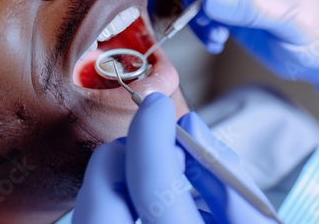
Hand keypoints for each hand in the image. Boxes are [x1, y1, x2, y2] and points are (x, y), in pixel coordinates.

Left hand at [73, 93, 276, 223]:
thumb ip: (228, 177)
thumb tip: (190, 126)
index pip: (153, 185)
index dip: (151, 135)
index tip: (157, 106)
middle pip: (101, 205)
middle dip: (121, 157)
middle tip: (149, 140)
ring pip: (91, 218)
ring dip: (113, 182)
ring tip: (150, 173)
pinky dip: (113, 206)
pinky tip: (141, 204)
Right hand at [183, 0, 318, 93]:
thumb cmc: (318, 31)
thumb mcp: (290, 17)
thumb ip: (251, 6)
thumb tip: (211, 0)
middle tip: (199, 13)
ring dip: (197, 11)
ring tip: (214, 34)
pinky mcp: (227, 6)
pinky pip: (200, 8)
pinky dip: (200, 26)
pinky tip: (216, 41)